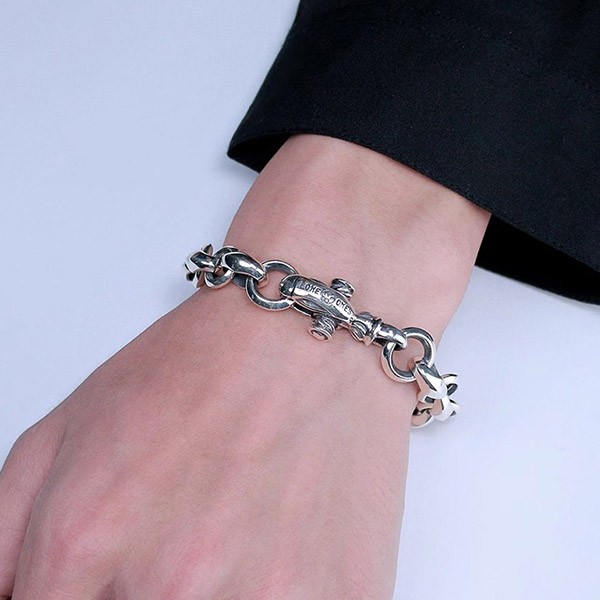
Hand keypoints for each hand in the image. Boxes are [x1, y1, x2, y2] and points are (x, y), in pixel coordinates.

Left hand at [0, 134, 489, 598]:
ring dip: (223, 594)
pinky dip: (280, 590)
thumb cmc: (199, 368)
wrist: (304, 336)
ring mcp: (267, 598)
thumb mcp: (62, 435)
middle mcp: (175, 584)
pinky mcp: (345, 597)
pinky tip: (282, 543)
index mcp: (87, 539)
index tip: (105, 584)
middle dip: (145, 591)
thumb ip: (8, 544)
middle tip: (180, 541)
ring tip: (235, 535)